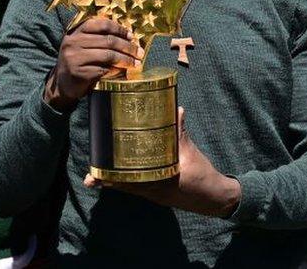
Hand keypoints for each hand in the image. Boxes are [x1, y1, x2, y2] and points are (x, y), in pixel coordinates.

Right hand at [44, 18, 142, 111]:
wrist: (62, 83)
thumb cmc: (78, 61)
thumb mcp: (83, 44)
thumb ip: (99, 37)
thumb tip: (129, 36)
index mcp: (76, 32)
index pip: (102, 24)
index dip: (120, 29)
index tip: (132, 36)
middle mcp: (73, 42)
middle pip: (108, 40)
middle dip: (128, 47)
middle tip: (139, 53)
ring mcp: (75, 58)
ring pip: (108, 55)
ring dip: (125, 60)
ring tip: (135, 63)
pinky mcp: (79, 73)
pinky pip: (104, 70)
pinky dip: (116, 71)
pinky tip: (122, 72)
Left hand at [85, 108, 240, 216]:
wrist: (215, 197)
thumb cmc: (203, 177)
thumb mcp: (191, 153)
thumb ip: (181, 132)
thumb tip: (176, 109)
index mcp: (160, 183)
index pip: (130, 183)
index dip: (112, 179)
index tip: (94, 177)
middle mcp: (154, 191)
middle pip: (124, 187)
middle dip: (107, 181)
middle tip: (90, 175)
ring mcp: (155, 194)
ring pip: (129, 189)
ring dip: (115, 182)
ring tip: (97, 176)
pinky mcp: (158, 192)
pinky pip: (138, 188)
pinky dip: (127, 181)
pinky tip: (119, 174)